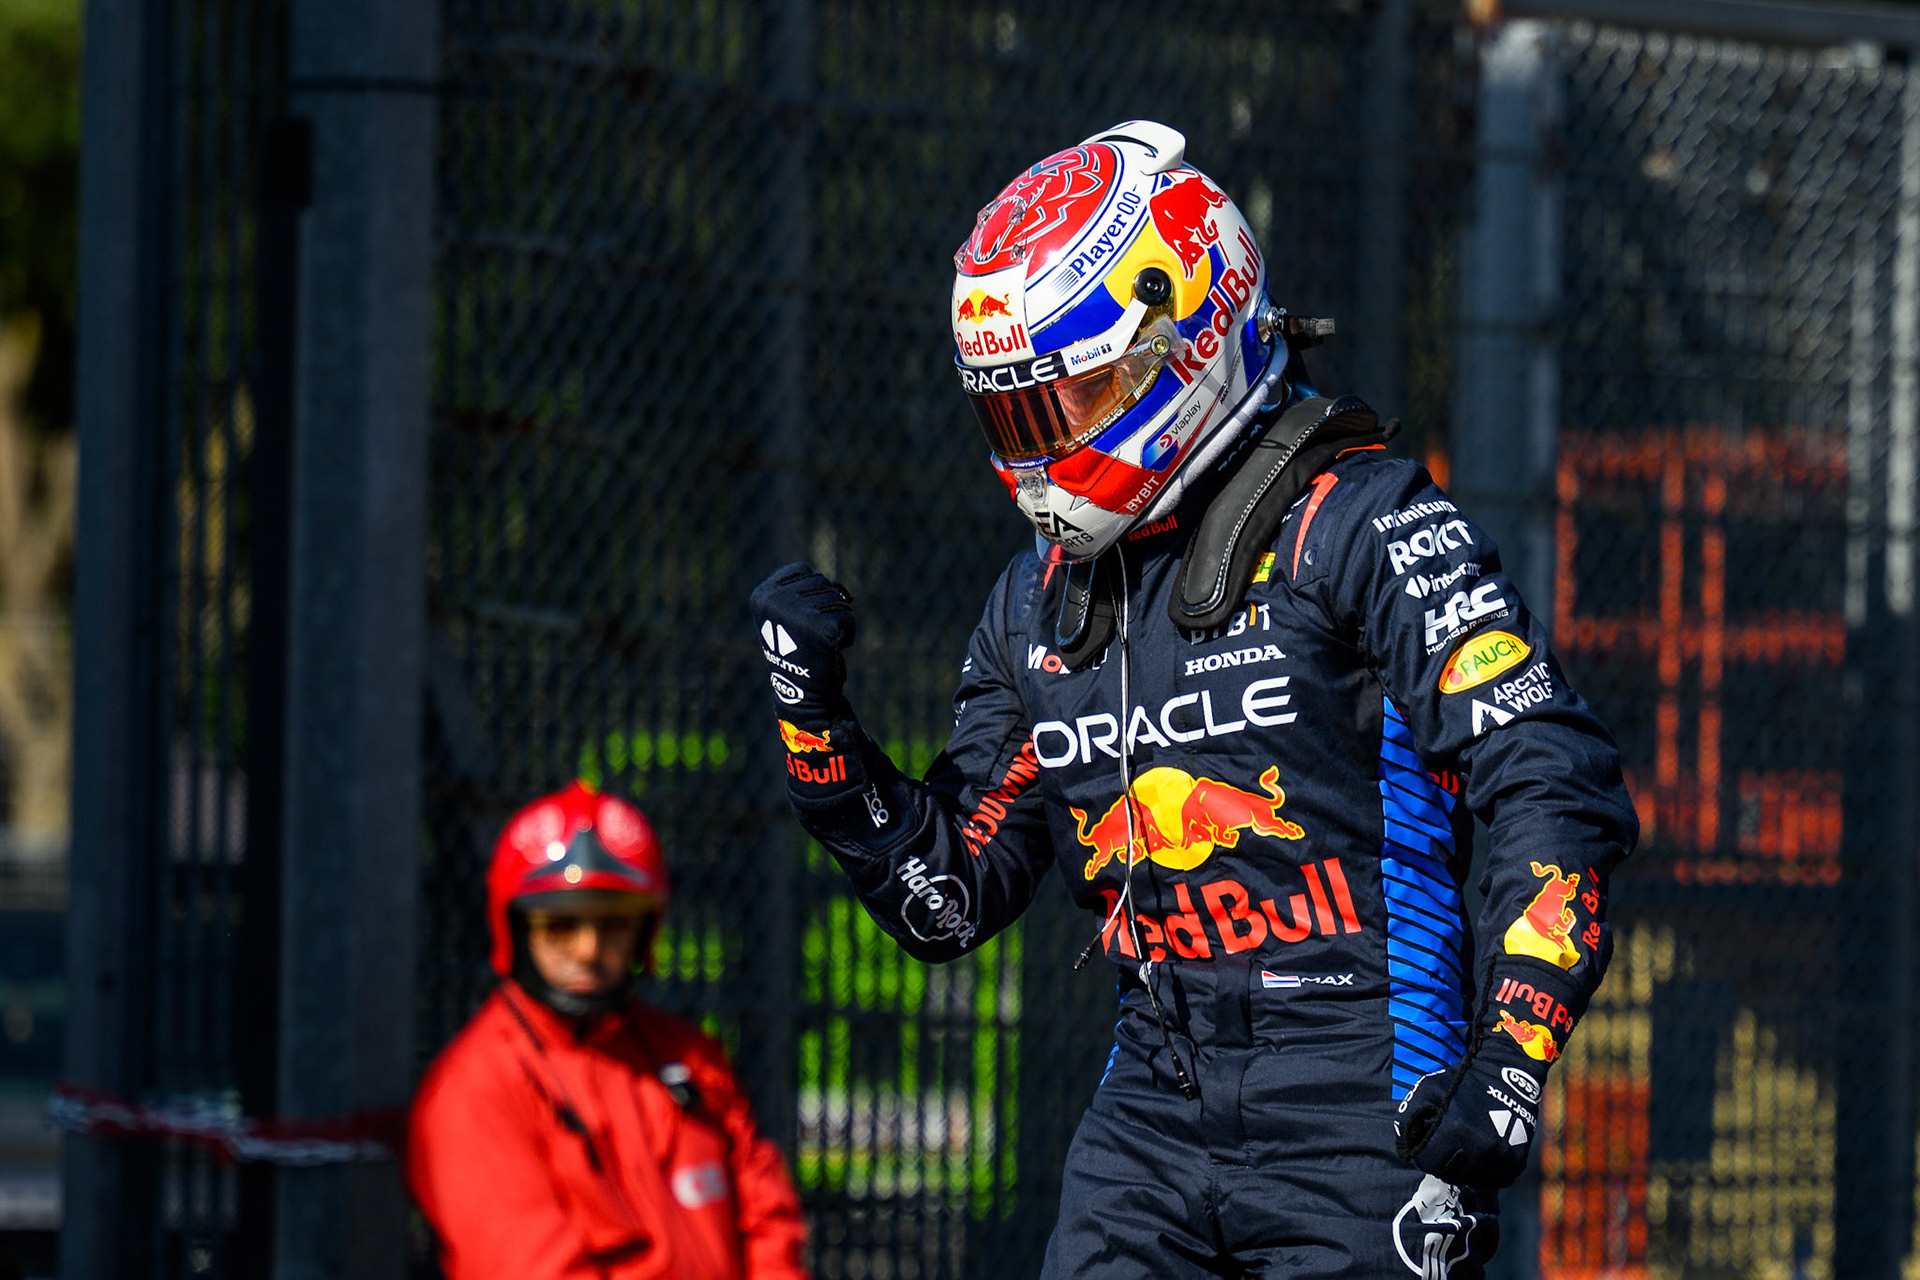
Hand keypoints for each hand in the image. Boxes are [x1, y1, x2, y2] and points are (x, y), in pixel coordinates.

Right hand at [749, 563, 856, 725]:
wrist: (802, 693)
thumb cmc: (799, 651)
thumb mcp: (788, 616)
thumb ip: (802, 593)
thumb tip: (841, 590)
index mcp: (763, 595)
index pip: (803, 571)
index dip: (811, 593)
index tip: (801, 619)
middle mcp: (776, 601)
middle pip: (822, 583)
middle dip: (826, 607)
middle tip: (811, 635)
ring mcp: (799, 614)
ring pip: (838, 600)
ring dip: (837, 621)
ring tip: (819, 643)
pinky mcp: (821, 628)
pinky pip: (848, 619)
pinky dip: (847, 634)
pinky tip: (830, 650)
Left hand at [1394, 1045, 1548, 1189]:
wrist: (1508, 1077)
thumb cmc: (1462, 1083)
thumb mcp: (1428, 1089)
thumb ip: (1410, 1115)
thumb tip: (1404, 1147)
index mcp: (1457, 1130)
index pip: (1429, 1163)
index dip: (1423, 1156)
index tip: (1426, 1147)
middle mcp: (1481, 1148)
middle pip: (1450, 1175)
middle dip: (1442, 1163)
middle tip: (1444, 1148)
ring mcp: (1501, 1157)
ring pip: (1472, 1181)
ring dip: (1463, 1170)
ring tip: (1462, 1150)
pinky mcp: (1516, 1163)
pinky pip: (1494, 1181)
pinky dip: (1484, 1173)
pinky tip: (1480, 1156)